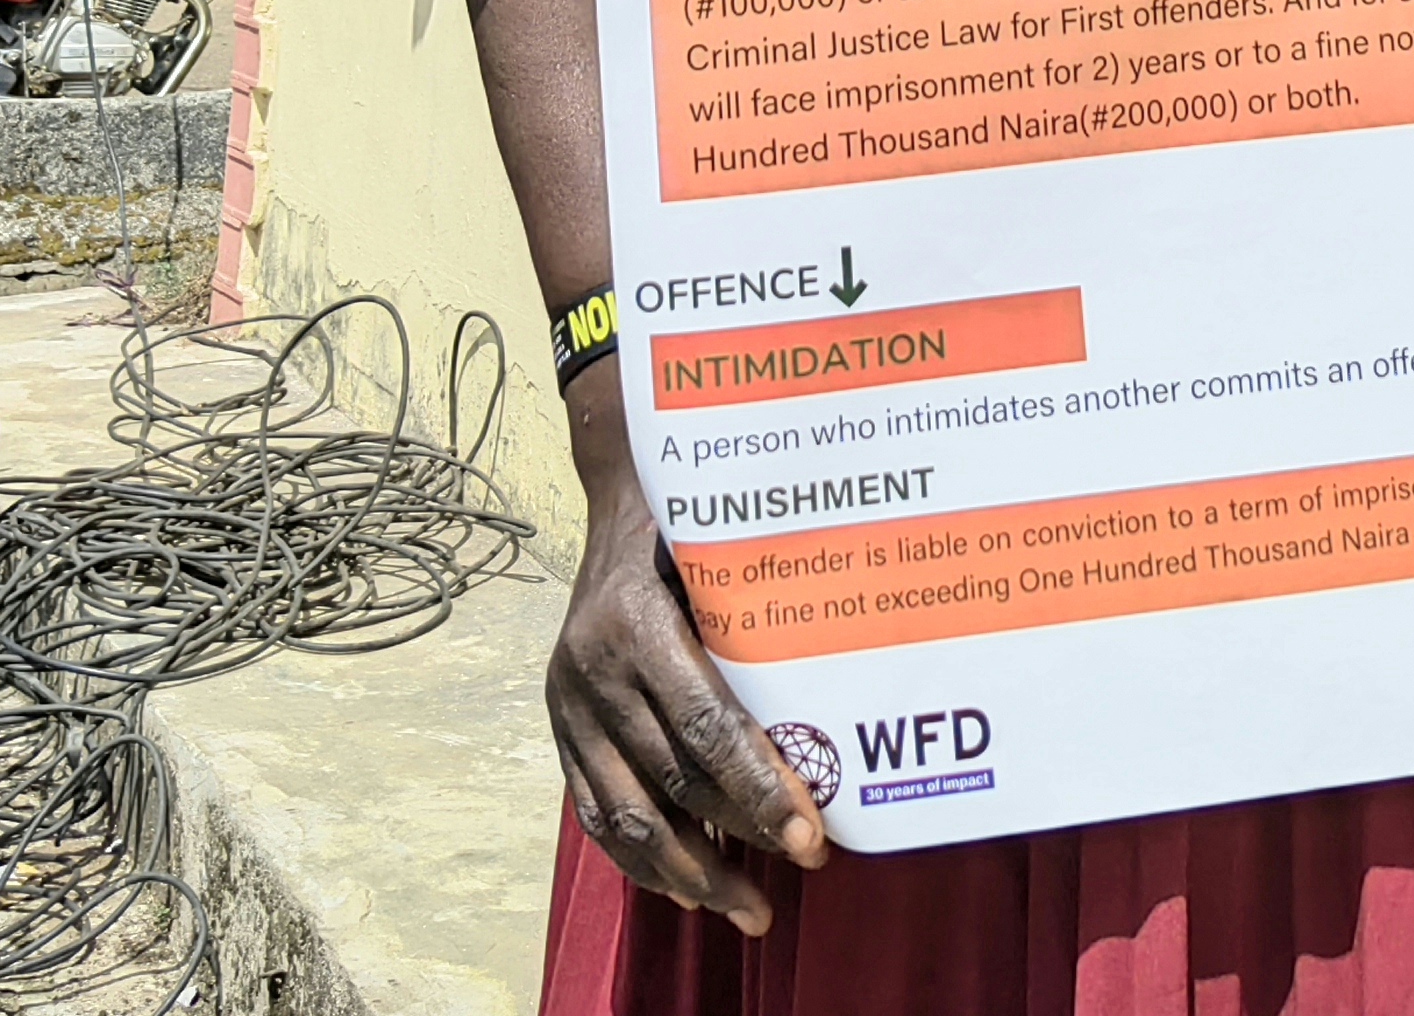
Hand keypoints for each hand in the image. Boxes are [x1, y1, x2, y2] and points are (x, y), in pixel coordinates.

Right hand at [547, 393, 824, 933]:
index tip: (810, 836)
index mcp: (636, 624)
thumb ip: (764, 620)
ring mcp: (568, 705)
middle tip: (803, 866)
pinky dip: (640, 859)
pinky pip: (595, 813)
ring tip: (749, 909)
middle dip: (740, 838)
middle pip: (672, 783)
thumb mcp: (723, 553)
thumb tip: (854, 696)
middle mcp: (592, 670)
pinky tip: (687, 886)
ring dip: (691, 873)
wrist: (616, 504)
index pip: (706, 727)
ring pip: (627, 817)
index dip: (760, 789)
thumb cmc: (690, 524)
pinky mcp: (559, 727)